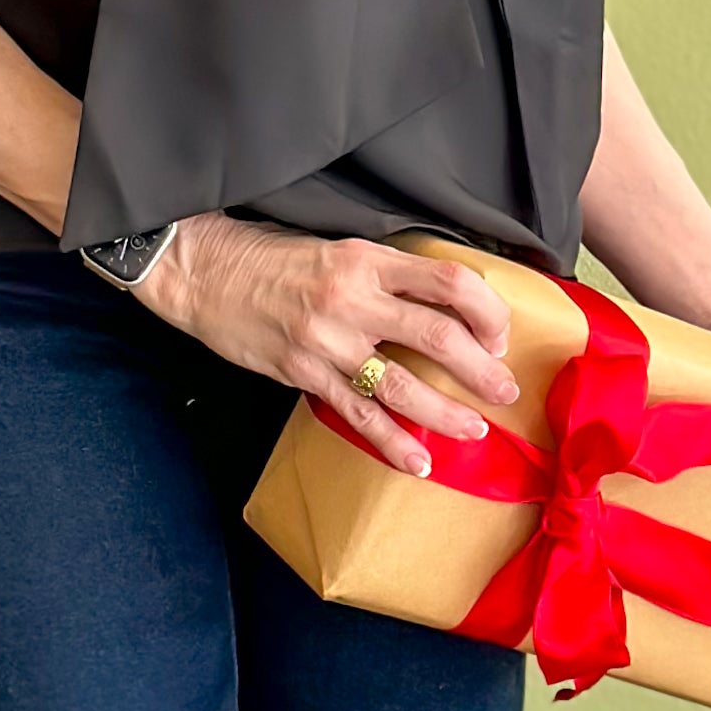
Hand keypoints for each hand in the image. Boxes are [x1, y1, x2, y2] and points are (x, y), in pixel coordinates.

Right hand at [135, 216, 523, 476]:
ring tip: (474, 428)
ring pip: (403, 385)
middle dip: (482, 370)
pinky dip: (392, 443)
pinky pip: (358, 415)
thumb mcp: (337, 248)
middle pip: (439, 337)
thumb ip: (385, 273)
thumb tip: (442, 303)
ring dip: (447, 412)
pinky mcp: (302, 372)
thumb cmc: (272, 257)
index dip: (486, 311)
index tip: (497, 333)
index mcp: (367, 260)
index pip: (449, 282)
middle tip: (505, 390)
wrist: (204, 271)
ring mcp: (326, 340)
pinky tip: (418, 462)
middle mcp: (352, 299)